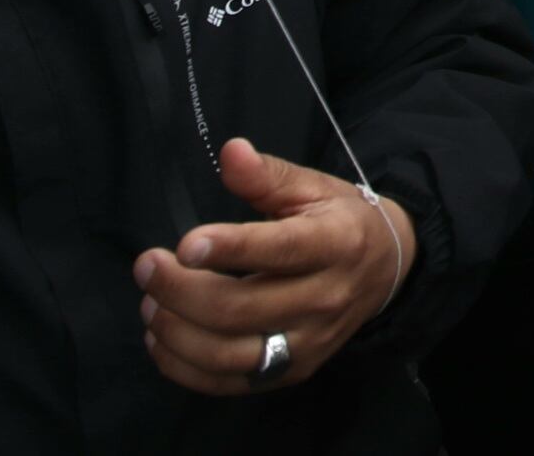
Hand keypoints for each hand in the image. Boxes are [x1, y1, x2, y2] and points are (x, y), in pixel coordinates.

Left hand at [134, 139, 414, 396]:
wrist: (387, 268)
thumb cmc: (341, 221)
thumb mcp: (314, 188)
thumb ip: (268, 175)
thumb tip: (231, 151)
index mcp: (336, 243)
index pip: (280, 251)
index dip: (229, 250)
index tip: (183, 245)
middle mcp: (325, 299)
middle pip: (240, 308)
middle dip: (180, 290)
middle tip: (147, 266)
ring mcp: (309, 342)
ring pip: (228, 354)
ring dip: (176, 332)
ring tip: (151, 303)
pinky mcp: (293, 371)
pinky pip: (228, 383)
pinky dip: (183, 367)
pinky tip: (163, 339)